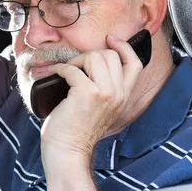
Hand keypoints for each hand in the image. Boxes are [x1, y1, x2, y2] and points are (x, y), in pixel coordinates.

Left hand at [40, 35, 143, 159]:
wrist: (68, 151)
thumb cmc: (77, 129)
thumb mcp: (102, 107)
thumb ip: (106, 87)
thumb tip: (95, 61)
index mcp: (124, 96)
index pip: (135, 62)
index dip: (124, 46)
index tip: (110, 39)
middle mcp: (118, 93)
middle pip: (111, 55)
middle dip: (90, 54)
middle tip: (77, 66)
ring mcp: (104, 93)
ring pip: (94, 56)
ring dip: (76, 60)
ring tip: (68, 72)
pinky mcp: (86, 94)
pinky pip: (72, 69)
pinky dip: (60, 69)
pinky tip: (56, 75)